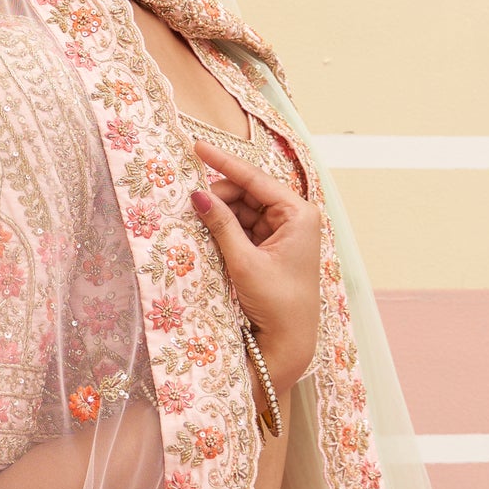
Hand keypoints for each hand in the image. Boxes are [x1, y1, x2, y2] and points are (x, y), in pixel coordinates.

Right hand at [189, 138, 321, 392]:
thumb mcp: (244, 261)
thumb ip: (220, 224)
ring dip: (220, 213)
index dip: (224, 162)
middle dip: (219, 195)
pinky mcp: (272, 247)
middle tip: (189, 202)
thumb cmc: (276, 302)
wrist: (289, 342)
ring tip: (196, 219)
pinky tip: (206, 230)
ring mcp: (283, 232)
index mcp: (298, 214)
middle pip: (248, 192)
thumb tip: (197, 194)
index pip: (255, 178)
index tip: (197, 146)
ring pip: (243, 209)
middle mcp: (294, 218)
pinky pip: (244, 227)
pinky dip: (224, 227)